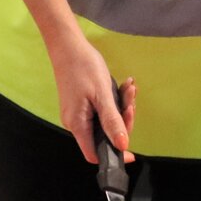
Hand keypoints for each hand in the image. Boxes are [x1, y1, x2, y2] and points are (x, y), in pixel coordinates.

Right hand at [45, 33, 135, 164]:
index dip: (113, 155)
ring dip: (121, 106)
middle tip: (132, 102)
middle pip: (104, 136)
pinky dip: (115, 100)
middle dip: (123, 120)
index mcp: (78, 124)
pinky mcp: (83, 104)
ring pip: (106, 121)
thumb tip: (122, 146)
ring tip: (129, 88)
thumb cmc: (83, 67)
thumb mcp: (103, 95)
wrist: (69, 45)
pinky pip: (103, 109)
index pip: (95, 154)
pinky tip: (124, 85)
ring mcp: (79, 113)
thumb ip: (112, 122)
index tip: (132, 152)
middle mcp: (76, 123)